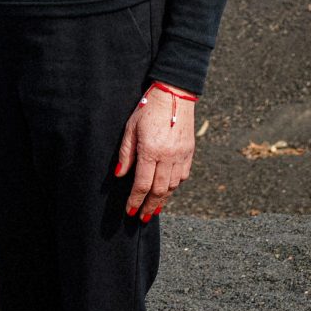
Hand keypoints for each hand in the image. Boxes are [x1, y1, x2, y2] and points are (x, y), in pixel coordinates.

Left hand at [115, 88, 195, 220]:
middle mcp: (168, 156)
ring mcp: (181, 155)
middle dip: (149, 206)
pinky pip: (183, 176)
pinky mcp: (190, 152)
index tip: (130, 211)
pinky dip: (174, 186)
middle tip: (141, 217)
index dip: (135, 200)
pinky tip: (167, 191)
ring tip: (153, 208)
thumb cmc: (148, 108)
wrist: (174, 94)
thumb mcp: (131, 127)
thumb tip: (120, 175)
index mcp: (151, 150)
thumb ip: (126, 153)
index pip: (142, 183)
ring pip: (172, 186)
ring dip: (162, 200)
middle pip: (159, 190)